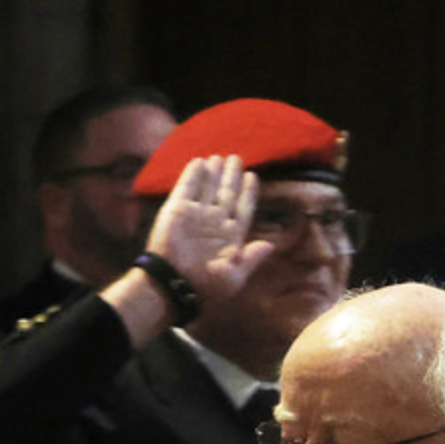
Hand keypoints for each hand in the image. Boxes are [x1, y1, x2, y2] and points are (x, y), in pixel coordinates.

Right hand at [142, 154, 276, 302]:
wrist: (173, 283)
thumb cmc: (205, 285)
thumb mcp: (234, 276)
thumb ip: (251, 258)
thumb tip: (271, 245)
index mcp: (231, 237)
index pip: (243, 209)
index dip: (248, 193)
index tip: (252, 176)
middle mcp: (214, 223)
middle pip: (226, 194)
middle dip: (231, 177)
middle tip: (236, 158)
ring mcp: (196, 215)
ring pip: (208, 188)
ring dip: (213, 172)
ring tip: (219, 157)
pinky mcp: (177, 210)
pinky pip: (186, 188)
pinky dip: (193, 175)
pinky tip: (199, 162)